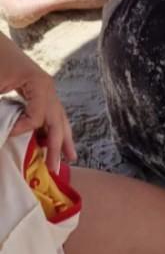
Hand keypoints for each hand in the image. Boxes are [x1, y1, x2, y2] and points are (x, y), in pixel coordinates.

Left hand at [2, 42, 74, 172]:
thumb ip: (1, 113)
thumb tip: (4, 133)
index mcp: (40, 85)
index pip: (38, 117)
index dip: (22, 130)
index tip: (6, 134)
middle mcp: (48, 87)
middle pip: (58, 120)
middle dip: (58, 145)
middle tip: (56, 168)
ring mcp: (46, 87)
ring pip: (59, 116)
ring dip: (62, 137)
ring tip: (68, 157)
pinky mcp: (38, 89)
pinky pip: (50, 112)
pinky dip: (52, 128)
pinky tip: (50, 140)